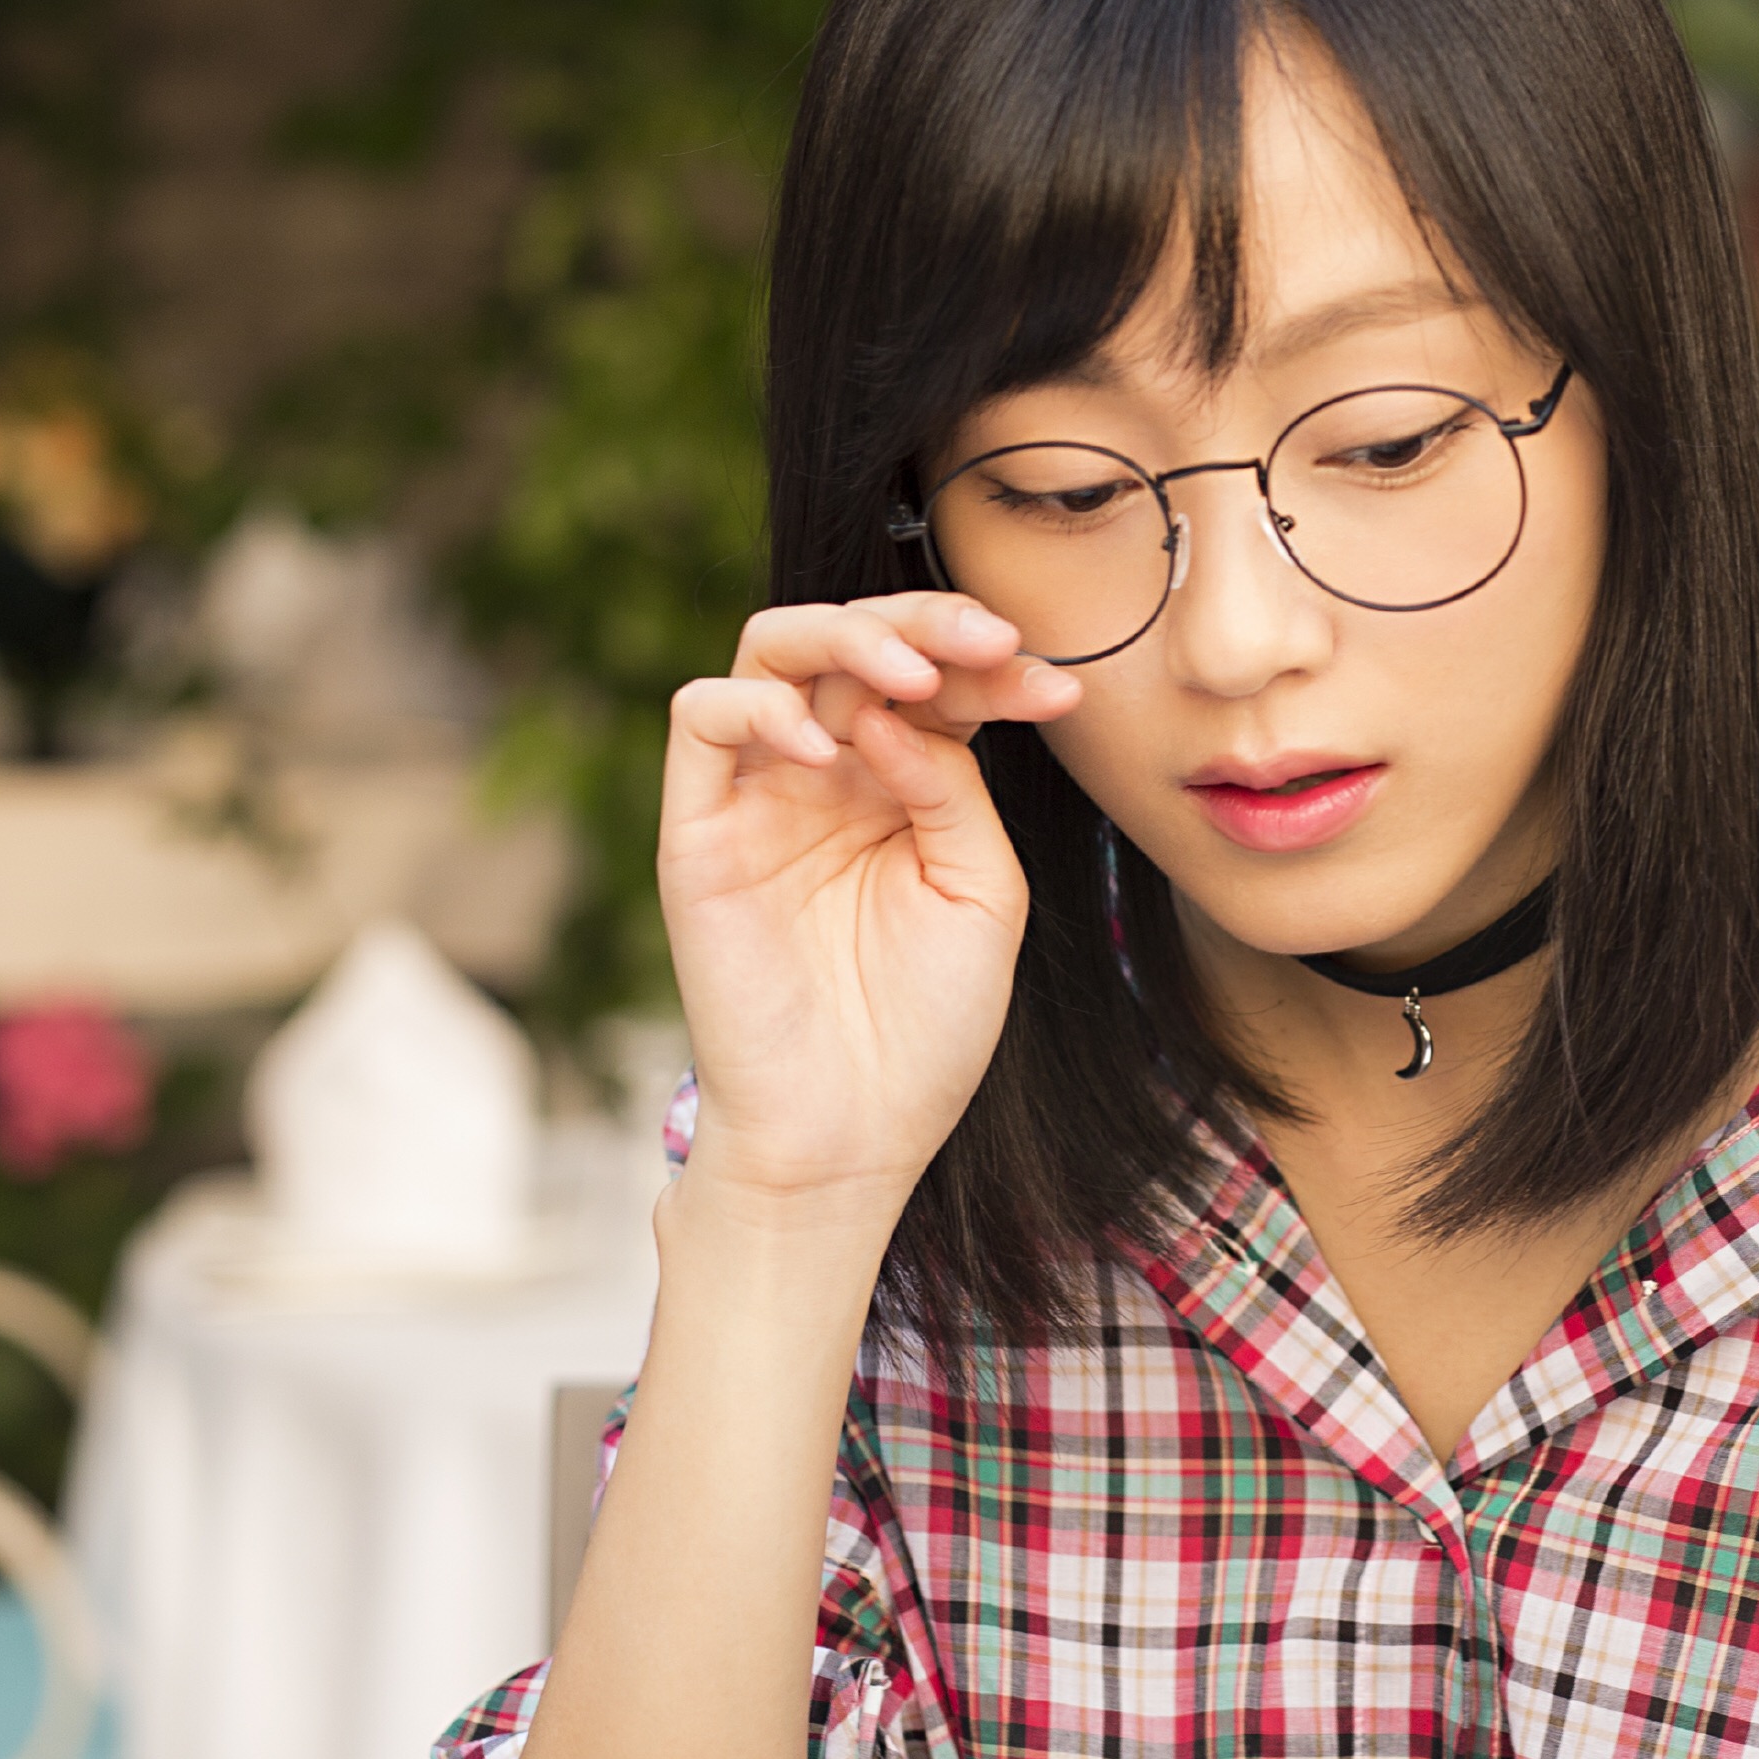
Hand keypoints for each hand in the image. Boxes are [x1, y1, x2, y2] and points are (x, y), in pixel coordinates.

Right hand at [658, 591, 1082, 1219]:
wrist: (849, 1137)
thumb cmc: (922, 1028)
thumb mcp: (980, 892)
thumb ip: (953, 790)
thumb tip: (904, 711)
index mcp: (900, 788)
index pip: (937, 684)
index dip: (995, 669)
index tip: (1060, 690)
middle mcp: (827, 776)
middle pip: (854, 642)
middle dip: (925, 622)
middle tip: (988, 641)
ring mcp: (759, 796)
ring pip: (772, 651)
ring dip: (847, 639)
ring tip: (912, 676)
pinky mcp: (697, 831)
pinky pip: (700, 718)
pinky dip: (760, 707)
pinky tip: (829, 748)